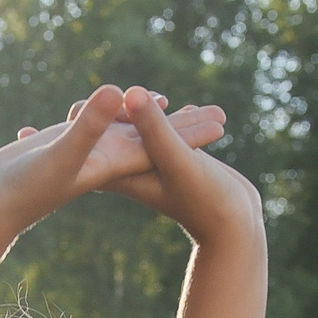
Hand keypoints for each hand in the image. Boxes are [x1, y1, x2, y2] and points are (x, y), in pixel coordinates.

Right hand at [0, 84, 228, 229]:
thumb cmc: (25, 186)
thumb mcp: (64, 152)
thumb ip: (91, 125)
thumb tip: (117, 91)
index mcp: (114, 162)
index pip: (162, 144)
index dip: (191, 131)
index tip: (223, 120)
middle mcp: (105, 157)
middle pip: (154, 137)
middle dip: (184, 124)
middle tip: (221, 112)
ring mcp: (85, 150)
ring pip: (126, 126)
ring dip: (150, 114)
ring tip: (174, 100)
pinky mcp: (65, 140)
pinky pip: (97, 120)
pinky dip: (111, 108)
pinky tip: (119, 99)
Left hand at [94, 86, 262, 248]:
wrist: (234, 226)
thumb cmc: (204, 197)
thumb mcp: (177, 157)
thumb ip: (154, 128)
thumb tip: (130, 91)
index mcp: (121, 173)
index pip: (89, 140)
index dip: (84, 118)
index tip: (93, 102)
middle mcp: (133, 171)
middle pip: (114, 133)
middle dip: (120, 109)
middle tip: (132, 93)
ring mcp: (155, 167)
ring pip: (143, 131)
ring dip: (152, 112)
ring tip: (162, 99)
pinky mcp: (177, 163)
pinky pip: (169, 134)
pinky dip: (177, 120)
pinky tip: (186, 107)